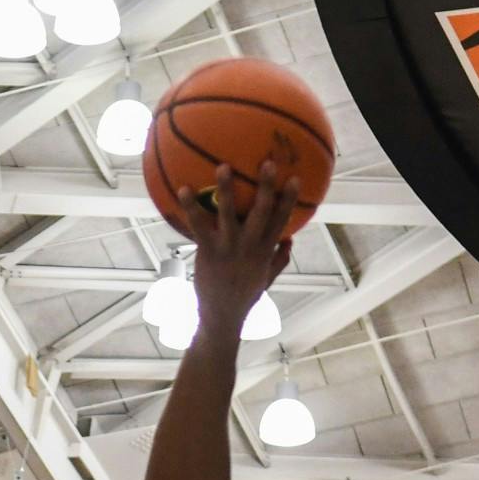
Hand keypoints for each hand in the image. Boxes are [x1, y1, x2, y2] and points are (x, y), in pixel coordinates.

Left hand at [178, 162, 298, 327]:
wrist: (222, 317)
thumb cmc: (244, 296)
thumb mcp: (267, 278)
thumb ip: (279, 259)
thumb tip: (290, 241)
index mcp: (265, 250)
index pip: (282, 221)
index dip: (289, 200)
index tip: (295, 178)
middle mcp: (250, 246)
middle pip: (262, 212)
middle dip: (267, 187)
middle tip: (269, 163)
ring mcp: (229, 248)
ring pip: (230, 214)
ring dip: (227, 190)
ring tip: (223, 167)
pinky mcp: (208, 251)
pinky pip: (199, 225)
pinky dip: (191, 207)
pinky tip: (183, 189)